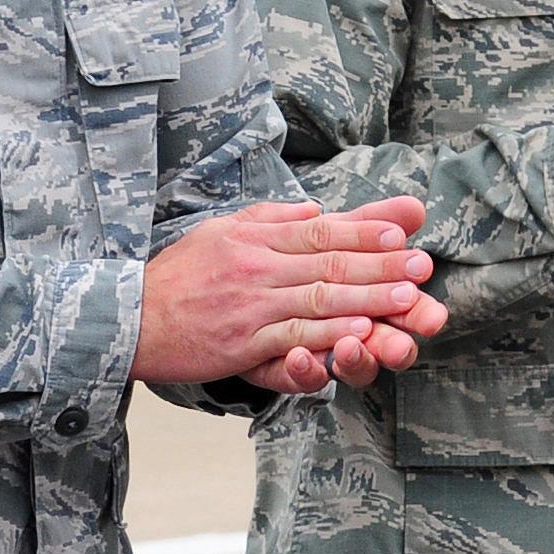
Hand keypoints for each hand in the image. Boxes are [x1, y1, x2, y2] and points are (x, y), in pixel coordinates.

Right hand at [135, 199, 442, 392]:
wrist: (131, 319)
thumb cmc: (178, 277)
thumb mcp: (220, 231)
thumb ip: (270, 219)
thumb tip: (313, 210)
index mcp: (254, 237)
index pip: (319, 230)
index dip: (363, 230)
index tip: (402, 232)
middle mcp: (257, 266)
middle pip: (329, 262)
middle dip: (381, 264)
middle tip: (422, 266)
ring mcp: (251, 306)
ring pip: (320, 298)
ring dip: (369, 299)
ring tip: (408, 299)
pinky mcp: (244, 343)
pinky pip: (295, 337)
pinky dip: (331, 335)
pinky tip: (360, 334)